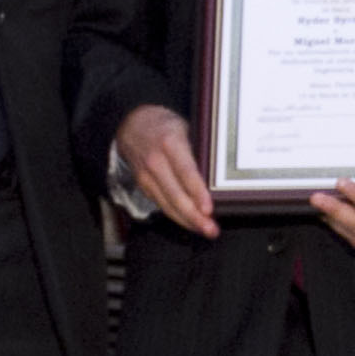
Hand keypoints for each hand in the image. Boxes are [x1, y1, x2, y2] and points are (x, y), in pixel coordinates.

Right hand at [118, 104, 217, 236]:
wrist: (132, 125)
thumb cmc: (166, 126)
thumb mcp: (186, 127)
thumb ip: (199, 148)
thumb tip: (222, 173)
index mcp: (170, 143)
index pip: (185, 171)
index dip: (197, 192)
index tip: (208, 209)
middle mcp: (156, 161)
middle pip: (176, 195)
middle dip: (194, 216)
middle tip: (212, 229)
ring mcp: (147, 176)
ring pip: (167, 205)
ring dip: (187, 221)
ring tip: (206, 231)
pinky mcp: (143, 186)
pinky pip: (162, 205)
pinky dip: (177, 216)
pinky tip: (191, 223)